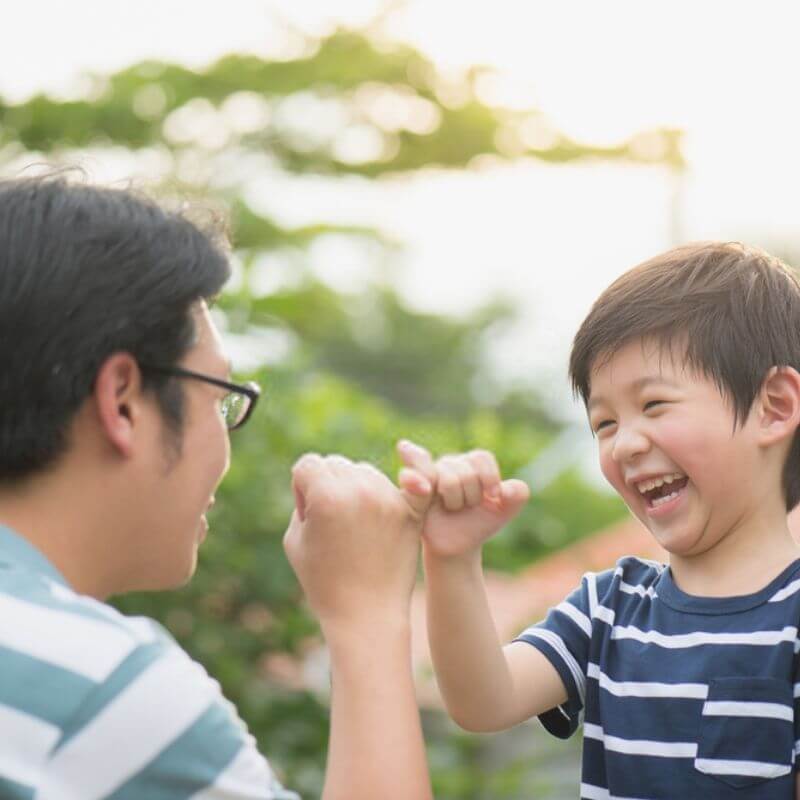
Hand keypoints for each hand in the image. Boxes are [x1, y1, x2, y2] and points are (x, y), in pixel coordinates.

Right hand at [283, 453, 433, 633]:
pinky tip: (403, 487)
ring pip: (366, 471)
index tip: (308, 514)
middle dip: (329, 485)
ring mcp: (388, 499)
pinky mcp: (410, 511)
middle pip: (338, 464)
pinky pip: (405, 482)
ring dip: (357, 487)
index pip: (309, 464)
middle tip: (332, 522)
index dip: (302, 487)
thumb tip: (320, 478)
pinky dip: (405, 482)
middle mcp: (360, 490)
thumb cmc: (324, 581)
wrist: (366, 615)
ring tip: (356, 525)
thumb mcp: (295, 539)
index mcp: (327, 496)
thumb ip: (303, 499)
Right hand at [397, 440, 529, 560]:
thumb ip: (517, 495)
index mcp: (471, 462)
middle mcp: (448, 463)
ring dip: (455, 500)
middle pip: (466, 470)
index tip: (493, 497)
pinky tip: (417, 476)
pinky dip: (412, 476)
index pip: (481, 458)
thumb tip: (505, 489)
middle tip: (466, 507)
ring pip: (447, 478)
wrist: (456, 547)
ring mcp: (428, 474)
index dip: (489, 477)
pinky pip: (411, 475)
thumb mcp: (505, 512)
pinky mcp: (412, 489)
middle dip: (472, 495)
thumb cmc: (479, 524)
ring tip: (452, 509)